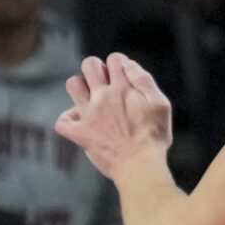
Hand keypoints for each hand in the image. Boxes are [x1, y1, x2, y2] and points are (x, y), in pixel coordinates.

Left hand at [55, 53, 173, 184]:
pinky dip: (68, 121)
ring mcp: (90, 115)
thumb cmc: (153, 136)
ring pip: (72, 85)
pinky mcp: (81, 134)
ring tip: (90, 99)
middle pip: (90, 64)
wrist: (140, 166)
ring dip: (80, 88)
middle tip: (105, 84)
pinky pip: (63, 123)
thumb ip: (145, 80)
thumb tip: (128, 64)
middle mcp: (104, 97)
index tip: (123, 77)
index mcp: (124, 88)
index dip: (119, 64)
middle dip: (97, 69)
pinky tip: (78, 122)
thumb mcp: (161, 103)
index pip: (115, 59)